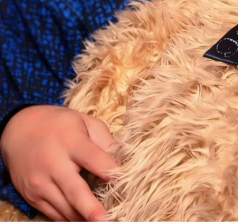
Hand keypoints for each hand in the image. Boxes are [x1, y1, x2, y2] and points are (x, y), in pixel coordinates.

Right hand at [0, 104, 117, 220]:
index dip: (108, 170)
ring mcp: (40, 183)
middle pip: (75, 191)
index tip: (122, 180)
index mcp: (71, 141)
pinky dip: (69, 219)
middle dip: (91, 209)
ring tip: (100, 220)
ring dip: (83, 217)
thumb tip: (120, 161)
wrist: (19, 130)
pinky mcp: (32, 197)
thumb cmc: (59, 125)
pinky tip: (83, 218)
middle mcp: (54, 164)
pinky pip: (54, 215)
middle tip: (106, 219)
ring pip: (65, 209)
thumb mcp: (83, 121)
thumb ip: (104, 139)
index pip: (92, 158)